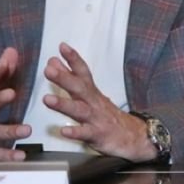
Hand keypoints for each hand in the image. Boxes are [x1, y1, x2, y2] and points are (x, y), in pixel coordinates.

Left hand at [42, 42, 156, 160]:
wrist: (135, 137)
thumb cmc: (107, 115)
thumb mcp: (91, 94)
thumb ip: (70, 78)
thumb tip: (53, 63)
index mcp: (91, 92)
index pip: (83, 72)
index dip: (74, 59)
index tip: (62, 47)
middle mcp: (94, 103)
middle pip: (79, 88)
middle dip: (64, 78)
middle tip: (49, 70)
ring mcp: (96, 119)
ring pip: (79, 110)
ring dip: (63, 104)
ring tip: (47, 99)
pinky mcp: (99, 135)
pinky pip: (86, 134)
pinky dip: (75, 132)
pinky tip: (64, 131)